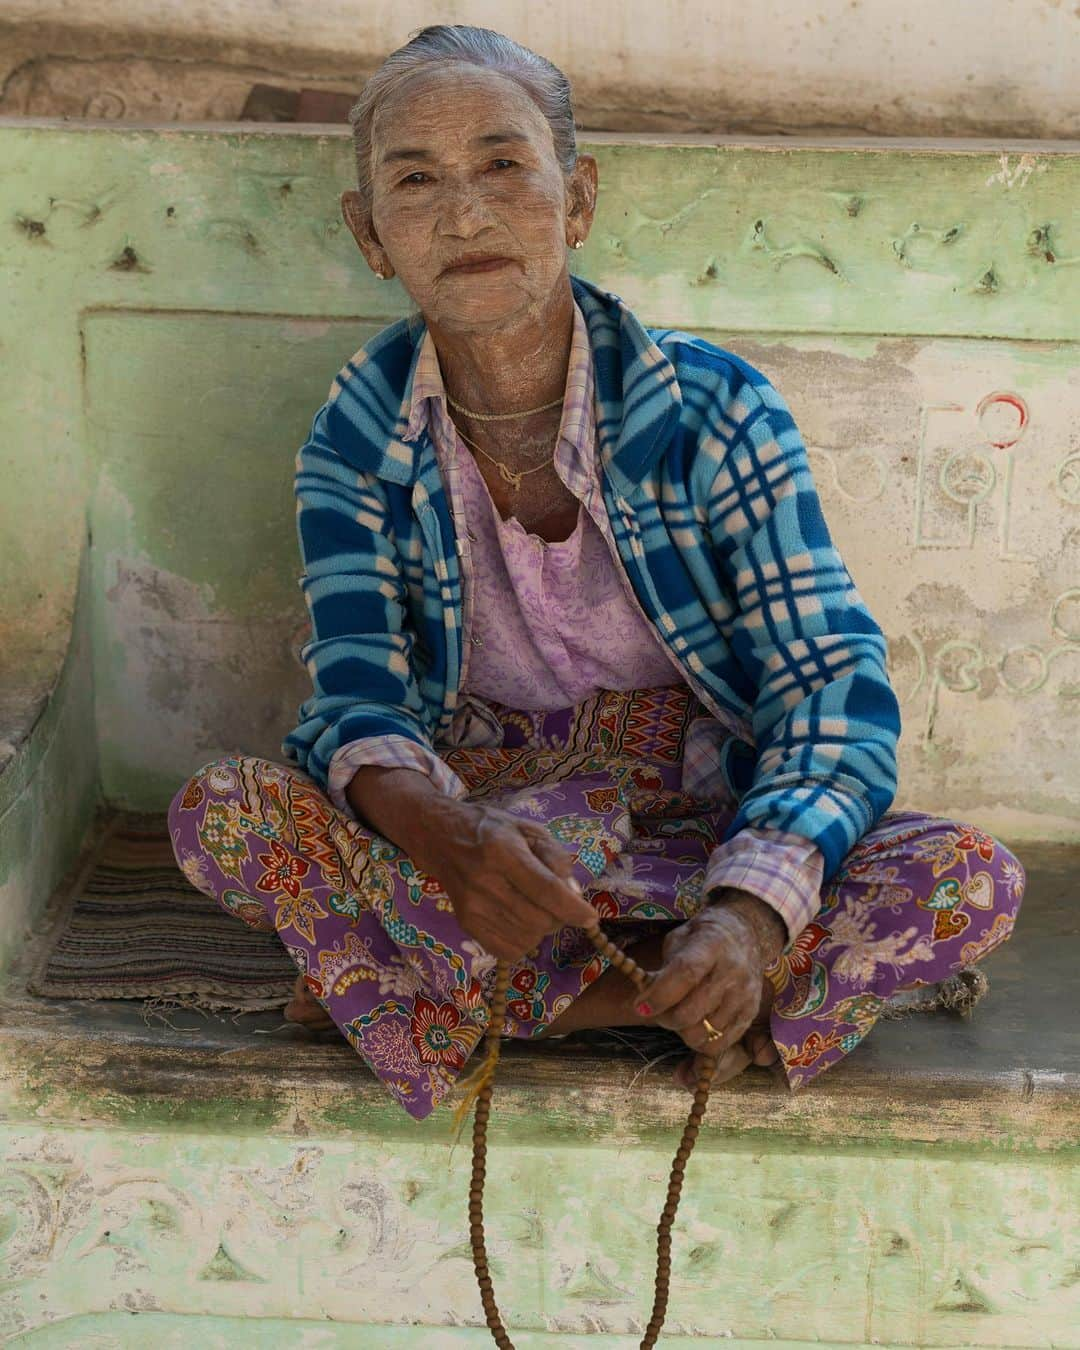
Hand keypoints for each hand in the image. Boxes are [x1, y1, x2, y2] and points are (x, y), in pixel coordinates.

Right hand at [414, 799, 597, 962]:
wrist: (440, 838)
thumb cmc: (491, 830)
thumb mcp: (528, 829)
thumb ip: (555, 857)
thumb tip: (573, 893)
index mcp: (503, 851)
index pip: (545, 889)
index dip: (573, 908)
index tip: (591, 916)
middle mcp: (485, 881)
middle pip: (539, 919)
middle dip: (559, 916)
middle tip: (557, 902)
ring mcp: (473, 906)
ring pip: (528, 938)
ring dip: (543, 928)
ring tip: (536, 907)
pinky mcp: (466, 924)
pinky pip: (509, 951)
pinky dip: (524, 941)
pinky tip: (520, 921)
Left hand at [640, 896, 780, 1057]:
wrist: (746, 933)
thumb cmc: (703, 937)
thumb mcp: (679, 939)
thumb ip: (664, 969)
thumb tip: (646, 1000)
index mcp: (711, 944)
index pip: (685, 974)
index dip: (659, 995)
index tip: (640, 1007)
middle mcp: (732, 970)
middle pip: (691, 1011)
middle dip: (665, 1019)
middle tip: (657, 1012)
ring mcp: (744, 994)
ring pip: (704, 1033)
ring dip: (683, 1031)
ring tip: (679, 1015)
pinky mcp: (751, 1012)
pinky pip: (720, 1044)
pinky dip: (701, 1041)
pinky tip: (695, 1025)